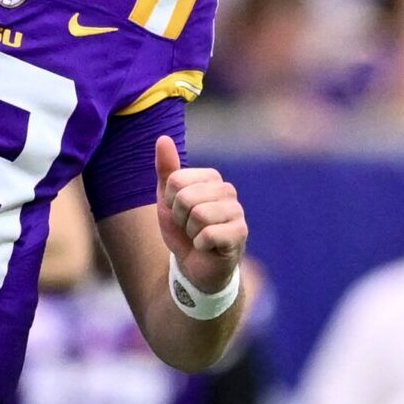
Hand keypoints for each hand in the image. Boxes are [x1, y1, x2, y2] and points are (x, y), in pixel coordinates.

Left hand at [155, 136, 247, 293]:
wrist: (194, 266)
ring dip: (190, 233)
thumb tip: (162, 138)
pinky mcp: (240, 234)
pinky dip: (200, 245)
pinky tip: (207, 248)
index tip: (179, 213)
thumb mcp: (167, 199)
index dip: (170, 202)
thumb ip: (166, 169)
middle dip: (180, 218)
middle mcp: (227, 190)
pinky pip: (208, 234)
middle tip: (189, 228)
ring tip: (198, 237)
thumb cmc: (183, 230)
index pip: (176, 180)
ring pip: (198, 215)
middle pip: (186, 197)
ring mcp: (237, 212)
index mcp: (211, 178)